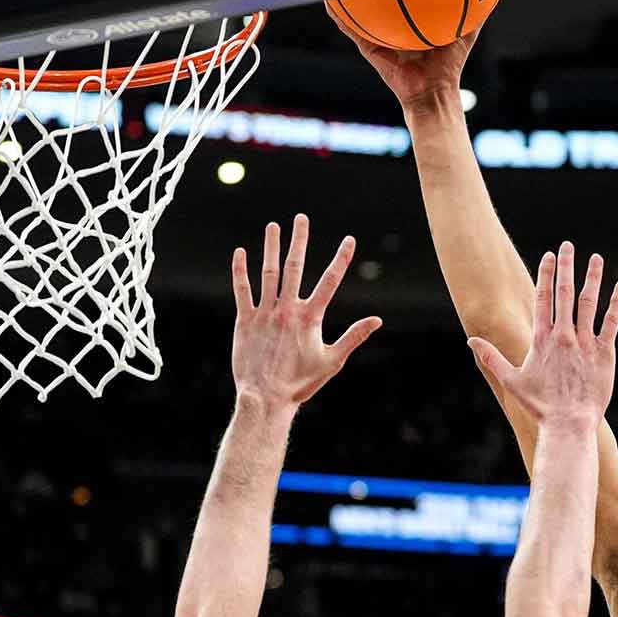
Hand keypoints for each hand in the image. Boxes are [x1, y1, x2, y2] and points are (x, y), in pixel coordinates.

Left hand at [230, 215, 381, 405]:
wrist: (265, 398)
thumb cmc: (300, 383)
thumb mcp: (332, 361)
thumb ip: (354, 336)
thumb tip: (377, 320)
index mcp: (310, 317)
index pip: (330, 281)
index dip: (341, 258)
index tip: (349, 239)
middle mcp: (287, 309)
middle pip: (295, 267)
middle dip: (299, 240)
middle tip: (301, 218)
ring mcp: (264, 313)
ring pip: (268, 273)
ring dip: (271, 247)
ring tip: (273, 226)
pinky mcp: (245, 321)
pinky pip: (242, 290)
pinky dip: (241, 271)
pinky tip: (240, 253)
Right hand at [327, 7, 476, 109]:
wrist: (433, 92)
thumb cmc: (450, 65)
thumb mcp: (467, 32)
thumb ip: (477, 12)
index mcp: (413, 23)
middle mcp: (394, 28)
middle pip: (379, 1)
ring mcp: (380, 38)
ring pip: (361, 13)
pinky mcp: (370, 50)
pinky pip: (353, 32)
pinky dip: (341, 18)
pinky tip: (331, 3)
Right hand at [468, 242, 617, 426]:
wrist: (569, 423)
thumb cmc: (540, 406)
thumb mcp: (511, 381)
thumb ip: (491, 358)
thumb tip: (470, 341)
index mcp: (542, 339)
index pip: (543, 298)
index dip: (546, 274)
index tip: (549, 255)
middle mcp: (564, 336)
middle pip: (565, 293)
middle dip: (566, 266)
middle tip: (568, 245)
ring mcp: (585, 343)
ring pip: (589, 302)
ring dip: (592, 278)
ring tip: (596, 258)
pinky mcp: (604, 353)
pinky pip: (611, 322)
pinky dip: (616, 303)